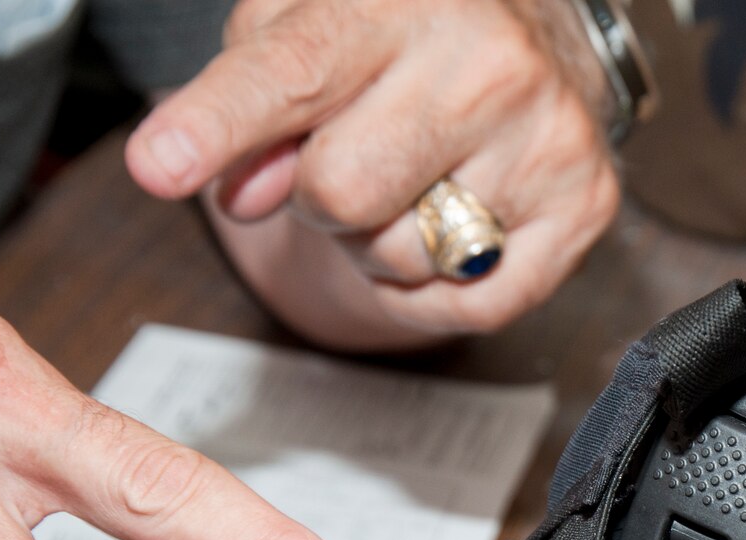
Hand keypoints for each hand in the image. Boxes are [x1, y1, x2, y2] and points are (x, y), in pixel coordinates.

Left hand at [126, 0, 619, 347]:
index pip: (294, 75)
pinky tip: (450, 228)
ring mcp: (547, 142)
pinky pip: (472, 304)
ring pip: (403, 257)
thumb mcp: (305, 28)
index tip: (161, 165)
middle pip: (341, 193)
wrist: (539, 38)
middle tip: (353, 155)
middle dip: (322, 196)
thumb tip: (241, 189)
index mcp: (402, 2)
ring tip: (415, 182)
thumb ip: (254, 103)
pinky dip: (436, 288)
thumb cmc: (408, 35)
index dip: (220, 125)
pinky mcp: (584, 208)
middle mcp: (488, 66)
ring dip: (381, 242)